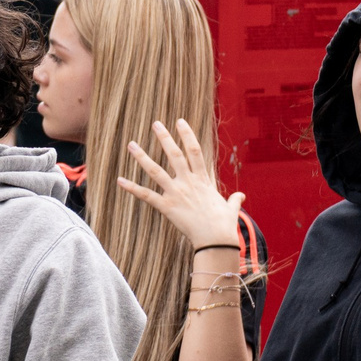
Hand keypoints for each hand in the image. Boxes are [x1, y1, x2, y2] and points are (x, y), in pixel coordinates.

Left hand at [117, 119, 244, 249]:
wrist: (215, 239)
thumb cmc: (224, 224)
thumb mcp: (231, 208)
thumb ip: (234, 199)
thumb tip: (241, 196)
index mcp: (203, 179)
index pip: (194, 150)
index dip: (187, 134)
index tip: (180, 121)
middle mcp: (188, 182)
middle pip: (174, 154)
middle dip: (164, 137)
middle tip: (155, 124)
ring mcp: (176, 193)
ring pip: (155, 171)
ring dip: (141, 157)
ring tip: (131, 145)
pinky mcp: (167, 207)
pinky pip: (146, 195)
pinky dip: (131, 188)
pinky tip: (119, 180)